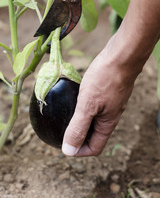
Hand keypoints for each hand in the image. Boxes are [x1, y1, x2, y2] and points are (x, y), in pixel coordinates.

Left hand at [62, 33, 137, 155]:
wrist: (121, 56)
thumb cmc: (106, 78)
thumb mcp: (88, 104)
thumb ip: (79, 127)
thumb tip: (69, 150)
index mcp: (107, 123)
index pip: (94, 147)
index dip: (79, 150)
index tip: (65, 144)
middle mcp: (110, 116)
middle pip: (93, 134)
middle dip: (78, 135)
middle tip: (61, 128)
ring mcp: (109, 103)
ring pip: (93, 119)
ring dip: (80, 120)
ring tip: (65, 114)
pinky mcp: (106, 92)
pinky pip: (94, 105)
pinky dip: (83, 106)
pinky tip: (75, 98)